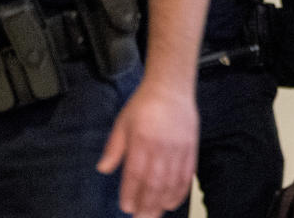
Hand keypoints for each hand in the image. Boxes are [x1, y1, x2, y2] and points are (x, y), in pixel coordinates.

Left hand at [97, 83, 198, 216]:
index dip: (131, 193)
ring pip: (171, 183)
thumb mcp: (122, 123)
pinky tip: (171, 203)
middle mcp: (161, 147)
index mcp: (141, 140)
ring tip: (154, 215)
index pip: (135, 173)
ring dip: (162, 202)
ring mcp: (178, 149)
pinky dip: (179, 192)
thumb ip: (114, 148)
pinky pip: (187, 176)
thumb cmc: (143, 105)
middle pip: (154, 183)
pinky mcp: (191, 149)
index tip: (126, 207)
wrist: (171, 88)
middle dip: (146, 205)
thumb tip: (102, 169)